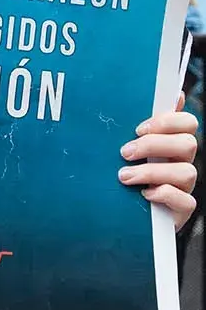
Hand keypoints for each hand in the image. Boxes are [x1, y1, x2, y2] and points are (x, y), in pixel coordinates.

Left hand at [119, 99, 197, 231]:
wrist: (120, 214)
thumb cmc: (125, 174)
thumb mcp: (128, 148)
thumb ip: (140, 125)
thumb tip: (164, 95)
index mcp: (172, 143)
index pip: (188, 122)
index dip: (167, 121)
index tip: (138, 129)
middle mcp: (182, 162)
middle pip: (188, 143)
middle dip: (153, 145)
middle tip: (125, 152)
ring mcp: (184, 187)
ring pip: (186, 172)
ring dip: (152, 171)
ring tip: (124, 176)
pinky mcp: (182, 210)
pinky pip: (186, 201)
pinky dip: (164, 194)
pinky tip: (144, 194)